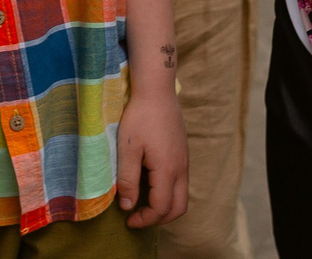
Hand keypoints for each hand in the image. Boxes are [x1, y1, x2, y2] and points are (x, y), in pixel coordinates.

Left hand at [115, 84, 188, 227]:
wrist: (157, 91)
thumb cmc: (139, 117)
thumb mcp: (127, 149)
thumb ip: (127, 180)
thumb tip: (128, 207)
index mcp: (167, 170)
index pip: (161, 208)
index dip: (145, 219)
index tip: (128, 220)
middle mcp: (181, 169)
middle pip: (178, 208)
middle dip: (159, 219)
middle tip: (138, 217)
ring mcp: (184, 161)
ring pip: (182, 196)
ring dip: (165, 206)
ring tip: (143, 203)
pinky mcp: (183, 153)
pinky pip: (181, 183)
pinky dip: (169, 193)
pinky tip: (150, 184)